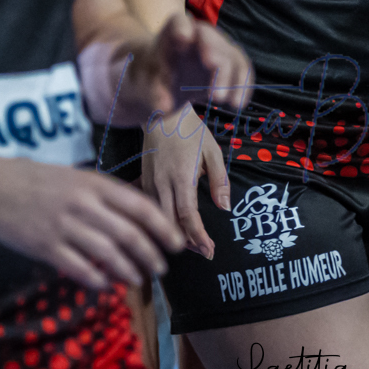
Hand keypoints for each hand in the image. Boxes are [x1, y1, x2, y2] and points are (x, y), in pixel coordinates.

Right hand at [0, 155, 183, 290]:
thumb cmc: (38, 180)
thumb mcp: (77, 176)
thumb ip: (105, 195)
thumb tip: (137, 216)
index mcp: (96, 184)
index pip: (141, 207)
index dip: (163, 228)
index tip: (176, 243)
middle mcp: (84, 204)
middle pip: (129, 234)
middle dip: (151, 255)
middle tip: (161, 268)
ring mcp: (64, 226)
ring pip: (108, 254)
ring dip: (129, 270)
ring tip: (139, 279)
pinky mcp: (45, 247)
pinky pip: (79, 268)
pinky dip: (97, 279)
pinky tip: (106, 285)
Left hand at [116, 13, 254, 122]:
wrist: (156, 82)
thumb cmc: (145, 78)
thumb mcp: (142, 84)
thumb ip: (153, 92)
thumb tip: (165, 106)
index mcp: (171, 34)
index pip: (178, 22)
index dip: (181, 28)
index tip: (184, 39)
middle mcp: (197, 36)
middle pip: (211, 39)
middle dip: (218, 61)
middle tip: (216, 93)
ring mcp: (215, 48)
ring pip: (232, 55)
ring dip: (234, 79)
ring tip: (231, 104)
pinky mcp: (226, 64)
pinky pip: (241, 69)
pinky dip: (243, 86)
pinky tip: (238, 104)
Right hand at [142, 104, 228, 258]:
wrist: (163, 115)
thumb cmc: (191, 132)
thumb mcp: (213, 152)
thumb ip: (219, 181)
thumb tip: (225, 208)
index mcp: (181, 176)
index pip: (187, 215)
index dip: (198, 236)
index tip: (210, 250)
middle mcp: (162, 183)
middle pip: (169, 224)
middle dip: (186, 243)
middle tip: (203, 253)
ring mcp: (149, 184)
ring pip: (157, 220)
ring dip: (173, 235)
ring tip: (191, 246)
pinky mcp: (143, 182)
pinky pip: (149, 210)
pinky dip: (160, 223)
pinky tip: (171, 230)